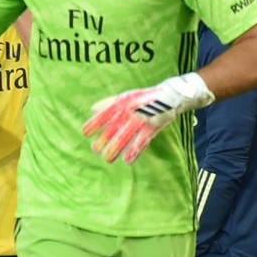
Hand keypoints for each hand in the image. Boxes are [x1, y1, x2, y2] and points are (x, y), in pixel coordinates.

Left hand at [82, 73, 214, 163]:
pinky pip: (142, 141)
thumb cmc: (143, 98)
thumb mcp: (126, 97)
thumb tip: (92, 109)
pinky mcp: (153, 127)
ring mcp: (142, 119)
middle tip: (95, 150)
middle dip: (104, 139)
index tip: (85, 133)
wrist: (170, 95)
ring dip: (116, 148)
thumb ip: (109, 103)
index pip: (105, 114)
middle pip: (115, 127)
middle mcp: (131, 110)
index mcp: (123, 102)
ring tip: (107, 159)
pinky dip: (134, 151)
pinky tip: (127, 160)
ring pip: (127, 136)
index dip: (95, 123)